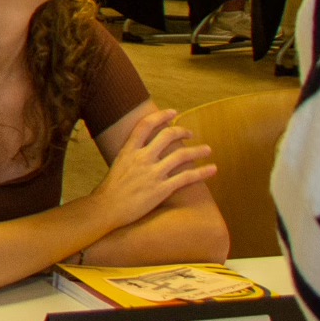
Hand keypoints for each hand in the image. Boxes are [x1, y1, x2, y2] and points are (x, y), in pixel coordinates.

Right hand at [94, 109, 215, 226]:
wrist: (106, 208)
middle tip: (190, 133)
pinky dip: (202, 172)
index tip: (172, 112)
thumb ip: (130, 156)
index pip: (145, 125)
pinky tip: (212, 169)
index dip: (161, 116)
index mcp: (128, 150)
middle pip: (167, 136)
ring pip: (181, 155)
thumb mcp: (116, 165)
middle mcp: (142, 158)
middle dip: (182, 131)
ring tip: (207, 150)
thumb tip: (140, 152)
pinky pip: (187, 177)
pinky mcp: (161, 188)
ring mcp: (153, 173)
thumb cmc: (109, 189)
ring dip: (198, 151)